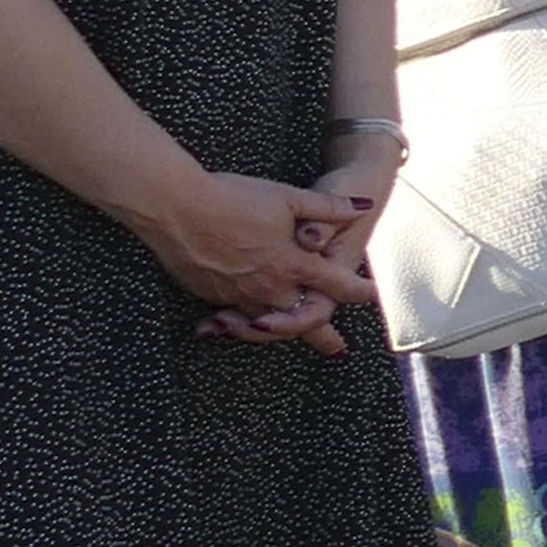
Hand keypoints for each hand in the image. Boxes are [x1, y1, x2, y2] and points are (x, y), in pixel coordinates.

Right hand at [146, 169, 378, 351]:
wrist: (175, 206)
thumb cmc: (232, 198)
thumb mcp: (286, 196)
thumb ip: (326, 206)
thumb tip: (361, 204)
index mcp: (292, 263)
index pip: (335, 284)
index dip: (357, 290)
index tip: (371, 295)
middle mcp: (268, 286)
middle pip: (302, 319)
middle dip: (322, 335)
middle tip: (335, 349)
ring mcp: (237, 294)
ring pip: (266, 323)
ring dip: (279, 332)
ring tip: (289, 339)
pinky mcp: (211, 294)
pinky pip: (233, 316)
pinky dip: (241, 323)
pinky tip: (241, 322)